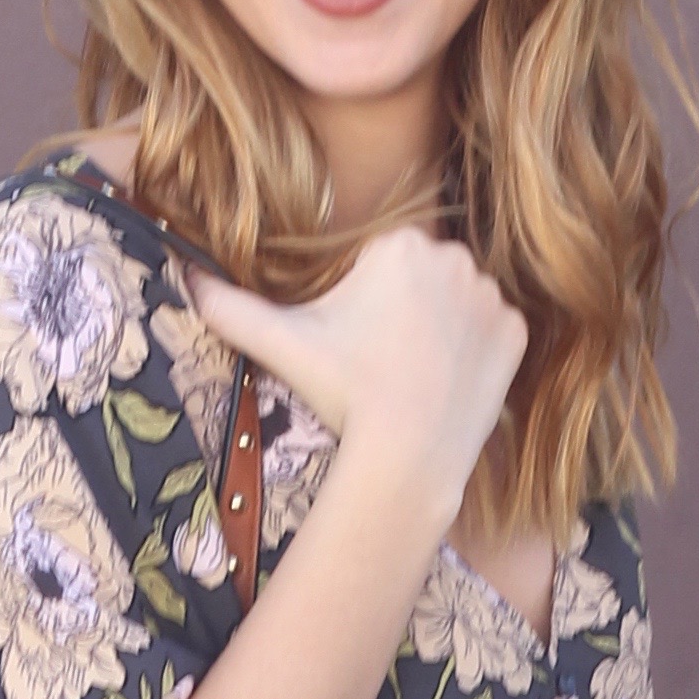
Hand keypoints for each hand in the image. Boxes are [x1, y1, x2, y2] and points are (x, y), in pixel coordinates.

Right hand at [182, 228, 525, 519]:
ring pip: (458, 306)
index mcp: (401, 243)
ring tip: (415, 378)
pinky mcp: (516, 332)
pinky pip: (491, 335)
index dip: (366, 310)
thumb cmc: (343, 394)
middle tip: (385, 367)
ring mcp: (492, 294)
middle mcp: (455, 255)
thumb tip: (183, 277)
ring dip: (441, 335)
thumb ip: (230, 306)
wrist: (405, 456)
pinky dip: (474, 358)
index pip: (382, 266)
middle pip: (423, 282)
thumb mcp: (280, 344)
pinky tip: (448, 386)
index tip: (359, 347)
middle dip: (405, 317)